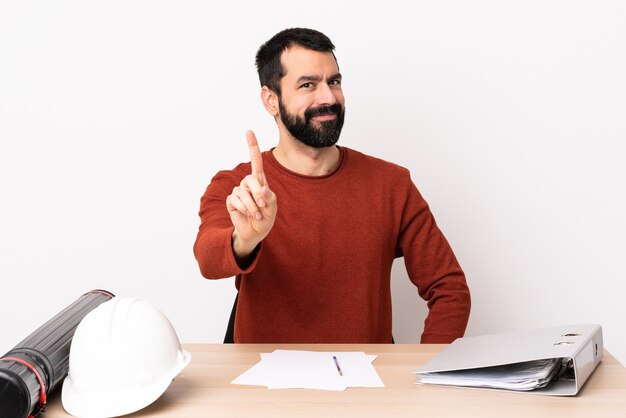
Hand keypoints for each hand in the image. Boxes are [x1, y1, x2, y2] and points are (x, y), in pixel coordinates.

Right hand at [226, 130, 277, 259]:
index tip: (248, 131)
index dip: (252, 146)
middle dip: (258, 195)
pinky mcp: (231, 200)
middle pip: (251, 180)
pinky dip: (244, 209)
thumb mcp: (273, 208)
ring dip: (252, 207)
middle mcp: (248, 183)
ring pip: (244, 193)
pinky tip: (248, 214)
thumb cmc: (266, 217)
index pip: (256, 161)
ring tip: (256, 214)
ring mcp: (238, 191)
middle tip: (263, 207)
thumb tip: (262, 189)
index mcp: (260, 181)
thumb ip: (269, 198)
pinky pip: (236, 201)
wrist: (255, 231)